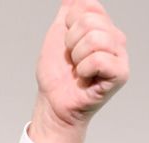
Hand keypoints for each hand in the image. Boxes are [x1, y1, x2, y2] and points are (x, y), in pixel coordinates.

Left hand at [30, 0, 128, 142]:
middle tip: (72, 59)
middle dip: (70, 42)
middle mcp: (115, 39)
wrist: (53, 102)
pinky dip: (83, 69)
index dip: (68, 24)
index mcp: (103, 27)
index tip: (67, 42)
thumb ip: (68, 11)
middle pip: (90, 22)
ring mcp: (120, 56)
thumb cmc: (57, 73)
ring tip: (77, 69)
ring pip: (95, 39)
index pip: (88, 7)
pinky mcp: (120, 74)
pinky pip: (99, 59)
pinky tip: (84, 77)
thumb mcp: (57, 35)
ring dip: (76, 57)